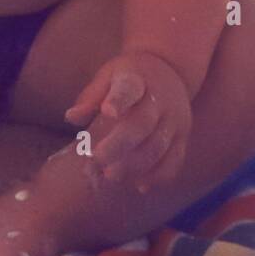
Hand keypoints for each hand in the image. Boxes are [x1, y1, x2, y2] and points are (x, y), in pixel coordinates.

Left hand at [64, 51, 191, 192]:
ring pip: (159, 146)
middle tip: (97, 159)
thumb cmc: (131, 76)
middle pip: (143, 124)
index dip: (119, 101)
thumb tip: (71, 117)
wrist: (171, 70)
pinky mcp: (183, 136)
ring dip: (136, 165)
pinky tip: (140, 185)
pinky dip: (159, 175)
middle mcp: (162, 99)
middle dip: (119, 145)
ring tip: (111, 176)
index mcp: (139, 79)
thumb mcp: (110, 75)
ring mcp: (175, 119)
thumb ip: (91, 96)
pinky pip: (175, 159)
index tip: (107, 112)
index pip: (129, 89)